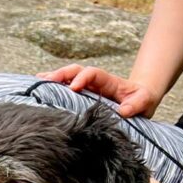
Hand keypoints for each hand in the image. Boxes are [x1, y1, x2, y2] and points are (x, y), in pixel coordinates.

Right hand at [37, 64, 162, 117]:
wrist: (140, 101)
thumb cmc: (141, 101)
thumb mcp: (144, 102)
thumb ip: (136, 105)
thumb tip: (124, 111)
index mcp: (108, 81)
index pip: (93, 73)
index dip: (83, 78)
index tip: (74, 87)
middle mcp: (95, 81)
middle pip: (75, 70)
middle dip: (61, 74)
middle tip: (47, 80)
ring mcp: (87, 87)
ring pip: (67, 77)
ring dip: (53, 78)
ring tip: (38, 81)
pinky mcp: (82, 95)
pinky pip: (65, 88)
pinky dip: (53, 86)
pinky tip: (40, 87)